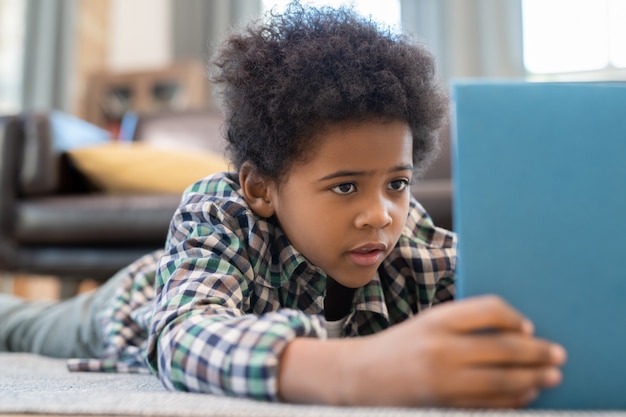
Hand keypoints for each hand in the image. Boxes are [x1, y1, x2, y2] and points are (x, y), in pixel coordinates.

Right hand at [343, 295, 566, 407]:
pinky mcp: (445, 406)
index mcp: (437, 320)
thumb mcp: (428, 323)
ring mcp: (443, 381)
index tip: (530, 328)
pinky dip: (513, 400)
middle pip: (504, 349)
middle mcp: (441, 348)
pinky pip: (489, 404)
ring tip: (551, 377)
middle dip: (537, 354)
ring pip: (503, 381)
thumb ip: (464, 323)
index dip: (515, 319)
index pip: (489, 310)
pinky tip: (526, 395)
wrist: (362, 376)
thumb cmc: (400, 346)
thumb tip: (515, 333)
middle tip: (558, 355)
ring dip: (533, 379)